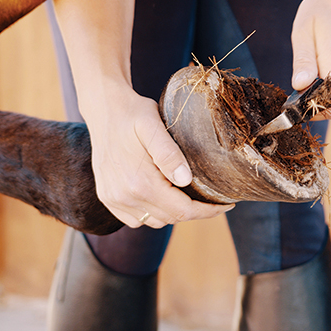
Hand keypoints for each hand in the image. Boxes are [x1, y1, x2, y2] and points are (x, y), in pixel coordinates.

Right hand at [82, 82, 233, 228]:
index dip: (208, 211)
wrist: (103, 109)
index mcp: (140, 183)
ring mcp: (114, 199)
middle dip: (193, 211)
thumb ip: (169, 154)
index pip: (183, 211)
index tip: (226, 205)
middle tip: (210, 197)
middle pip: (170, 218)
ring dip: (172, 213)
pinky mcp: (107, 198)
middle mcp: (125, 197)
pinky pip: (135, 219)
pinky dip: (151, 213)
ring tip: (186, 195)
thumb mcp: (153, 125)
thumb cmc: (132, 113)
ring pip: (153, 221)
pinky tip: (160, 197)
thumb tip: (186, 179)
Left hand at [290, 0, 330, 118]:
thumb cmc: (324, 5)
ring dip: (328, 86)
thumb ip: (302, 62)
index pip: (327, 105)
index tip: (297, 100)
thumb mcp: (303, 30)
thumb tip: (299, 87)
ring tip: (320, 57)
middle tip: (303, 79)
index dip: (310, 108)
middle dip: (317, 98)